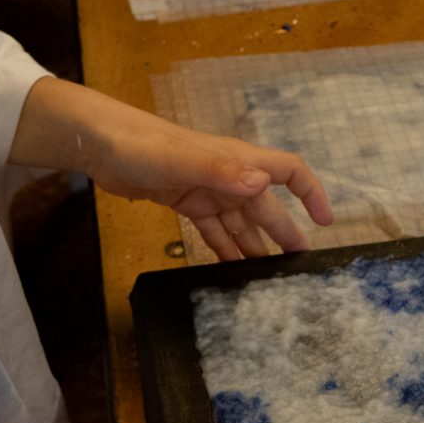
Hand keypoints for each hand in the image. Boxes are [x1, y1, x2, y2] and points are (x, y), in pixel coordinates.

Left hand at [10, 78, 332, 259]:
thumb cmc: (143, 145)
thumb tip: (263, 187)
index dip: (311, 193)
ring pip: (241, 224)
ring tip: (269, 278)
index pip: (289, 172)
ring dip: (256, 248)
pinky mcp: (187, 203)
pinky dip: (224, 248)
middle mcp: (229, 177)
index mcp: (238, 162)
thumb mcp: (184, 160)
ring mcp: (208, 191)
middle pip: (267, 208)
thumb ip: (223, 173)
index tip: (325, 221)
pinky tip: (232, 269)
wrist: (99, 144)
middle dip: (285, 234)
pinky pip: (214, 231)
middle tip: (299, 268)